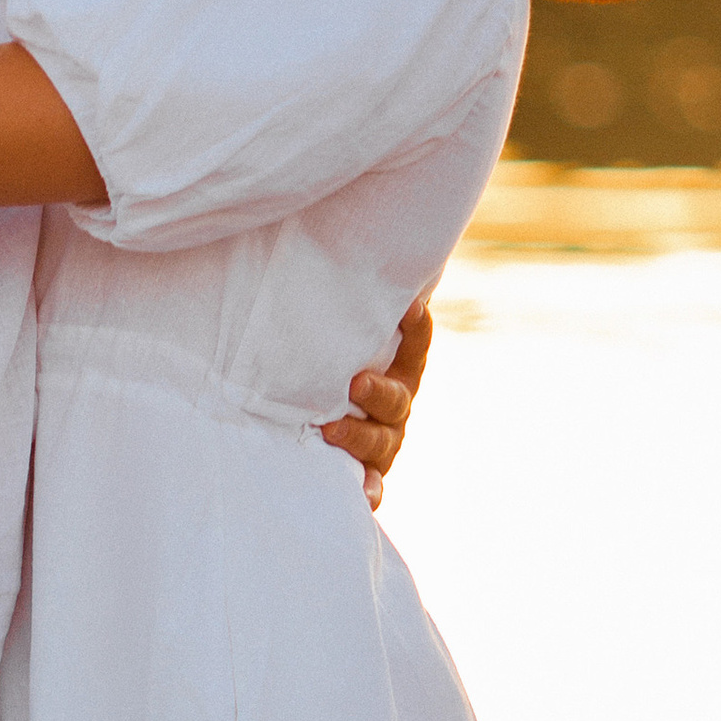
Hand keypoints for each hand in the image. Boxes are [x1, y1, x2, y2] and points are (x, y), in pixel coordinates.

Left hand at [319, 296, 432, 506]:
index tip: (408, 309)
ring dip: (360, 437)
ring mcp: (381, 444)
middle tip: (354, 382)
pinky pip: (369, 489)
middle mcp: (392, 406)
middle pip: (399, 398)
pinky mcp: (363, 477)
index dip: (416, 329)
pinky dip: (367, 492)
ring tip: (330, 429)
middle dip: (379, 391)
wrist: (305, 430)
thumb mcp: (322, 333)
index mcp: (393, 366)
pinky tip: (361, 494)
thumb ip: (327, 299)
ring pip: (382, 443)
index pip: (414, 346)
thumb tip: (309, 226)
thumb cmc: (310, 365)